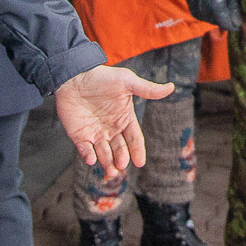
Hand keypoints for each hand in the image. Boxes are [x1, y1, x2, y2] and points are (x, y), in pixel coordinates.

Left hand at [54, 64, 172, 179]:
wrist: (74, 75)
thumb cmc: (102, 77)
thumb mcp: (127, 81)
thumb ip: (147, 89)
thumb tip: (171, 87)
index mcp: (125, 119)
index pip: (134, 138)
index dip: (138, 150)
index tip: (140, 162)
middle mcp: (111, 129)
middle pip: (120, 149)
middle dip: (121, 159)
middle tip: (121, 165)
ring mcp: (95, 133)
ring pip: (104, 153)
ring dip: (107, 163)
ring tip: (111, 170)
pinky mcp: (79, 135)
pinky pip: (85, 150)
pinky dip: (88, 156)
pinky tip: (92, 159)